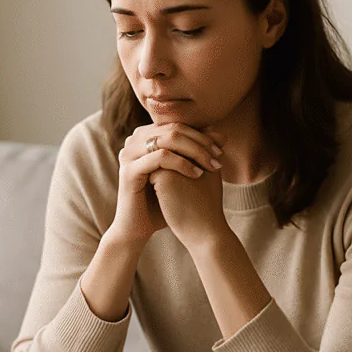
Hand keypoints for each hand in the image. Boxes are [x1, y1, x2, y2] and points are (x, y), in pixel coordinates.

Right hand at [110, 122, 226, 246]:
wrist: (139, 227)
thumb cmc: (162, 200)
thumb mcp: (183, 172)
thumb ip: (198, 152)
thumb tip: (222, 135)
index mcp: (145, 136)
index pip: (177, 124)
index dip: (201, 134)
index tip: (222, 148)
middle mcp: (134, 140)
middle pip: (173, 129)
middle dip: (201, 142)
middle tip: (219, 156)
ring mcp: (129, 153)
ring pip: (168, 139)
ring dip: (195, 151)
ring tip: (211, 166)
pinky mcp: (129, 170)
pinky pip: (160, 157)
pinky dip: (182, 163)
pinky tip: (197, 174)